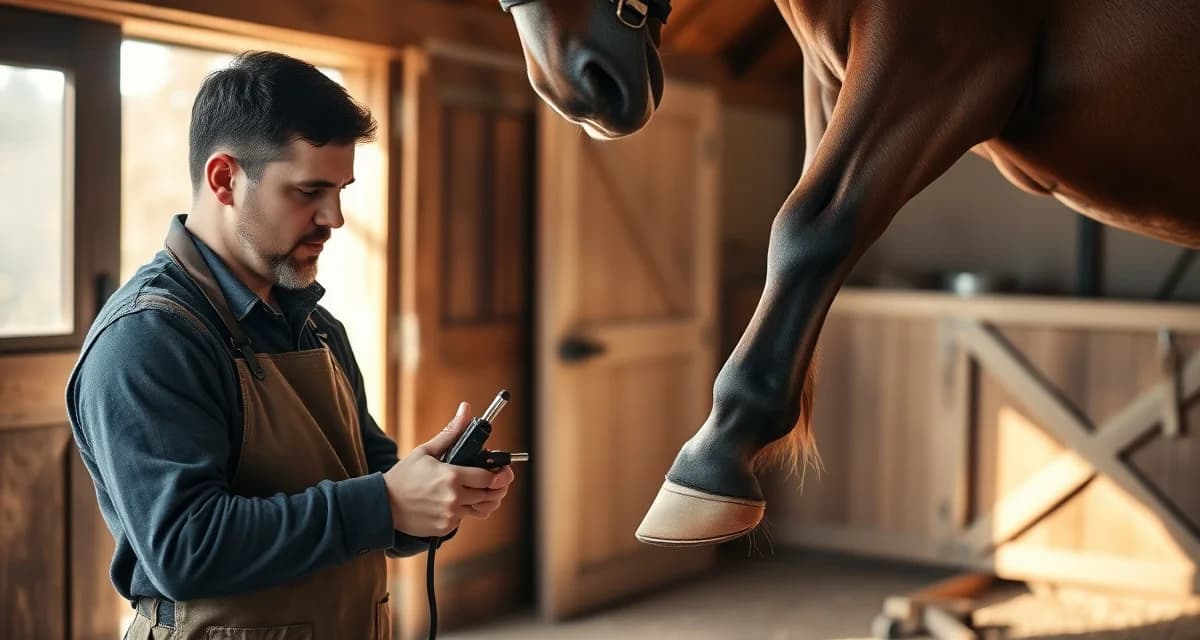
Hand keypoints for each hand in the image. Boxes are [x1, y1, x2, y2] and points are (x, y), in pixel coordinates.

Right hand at [382, 401, 516, 536]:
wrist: (383, 505)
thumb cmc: (403, 477)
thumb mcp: (426, 451)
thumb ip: (451, 432)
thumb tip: (466, 409)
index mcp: (451, 476)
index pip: (488, 476)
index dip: (497, 472)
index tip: (499, 469)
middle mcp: (454, 498)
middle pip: (489, 494)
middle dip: (495, 486)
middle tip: (494, 480)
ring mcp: (450, 515)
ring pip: (481, 509)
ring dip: (484, 500)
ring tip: (478, 490)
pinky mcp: (445, 527)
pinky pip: (465, 519)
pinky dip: (466, 510)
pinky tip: (459, 501)